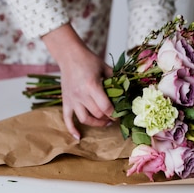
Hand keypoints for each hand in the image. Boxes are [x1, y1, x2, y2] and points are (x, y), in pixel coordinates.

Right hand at [42, 24, 114, 138]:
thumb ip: (116, 80)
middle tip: (116, 117)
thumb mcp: (105, 68)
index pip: (106, 107)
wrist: (69, 55)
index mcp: (92, 86)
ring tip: (104, 123)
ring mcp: (72, 99)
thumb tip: (127, 91)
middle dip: (109, 118)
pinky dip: (72, 130)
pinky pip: (67, 119)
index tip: (121, 113)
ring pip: (85, 119)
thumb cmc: (88, 60)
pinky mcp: (66, 101)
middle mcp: (81, 95)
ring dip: (96, 124)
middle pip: (97, 114)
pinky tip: (78, 137)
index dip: (115, 114)